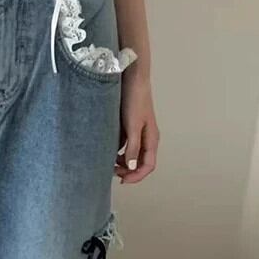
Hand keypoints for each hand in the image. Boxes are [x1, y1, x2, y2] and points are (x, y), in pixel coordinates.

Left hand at [114, 69, 158, 183]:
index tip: (123, 181)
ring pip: (132, 155)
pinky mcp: (128, 126)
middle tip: (112, 173)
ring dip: (122, 162)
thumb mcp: (133, 126)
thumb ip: (133, 147)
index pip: (148, 166)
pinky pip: (124, 145)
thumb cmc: (135, 99)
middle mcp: (146, 137)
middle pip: (140, 163)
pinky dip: (117, 151)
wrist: (132, 77)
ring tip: (108, 163)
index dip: (137, 176)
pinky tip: (106, 150)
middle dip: (128, 171)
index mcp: (152, 139)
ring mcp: (137, 132)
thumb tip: (132, 167)